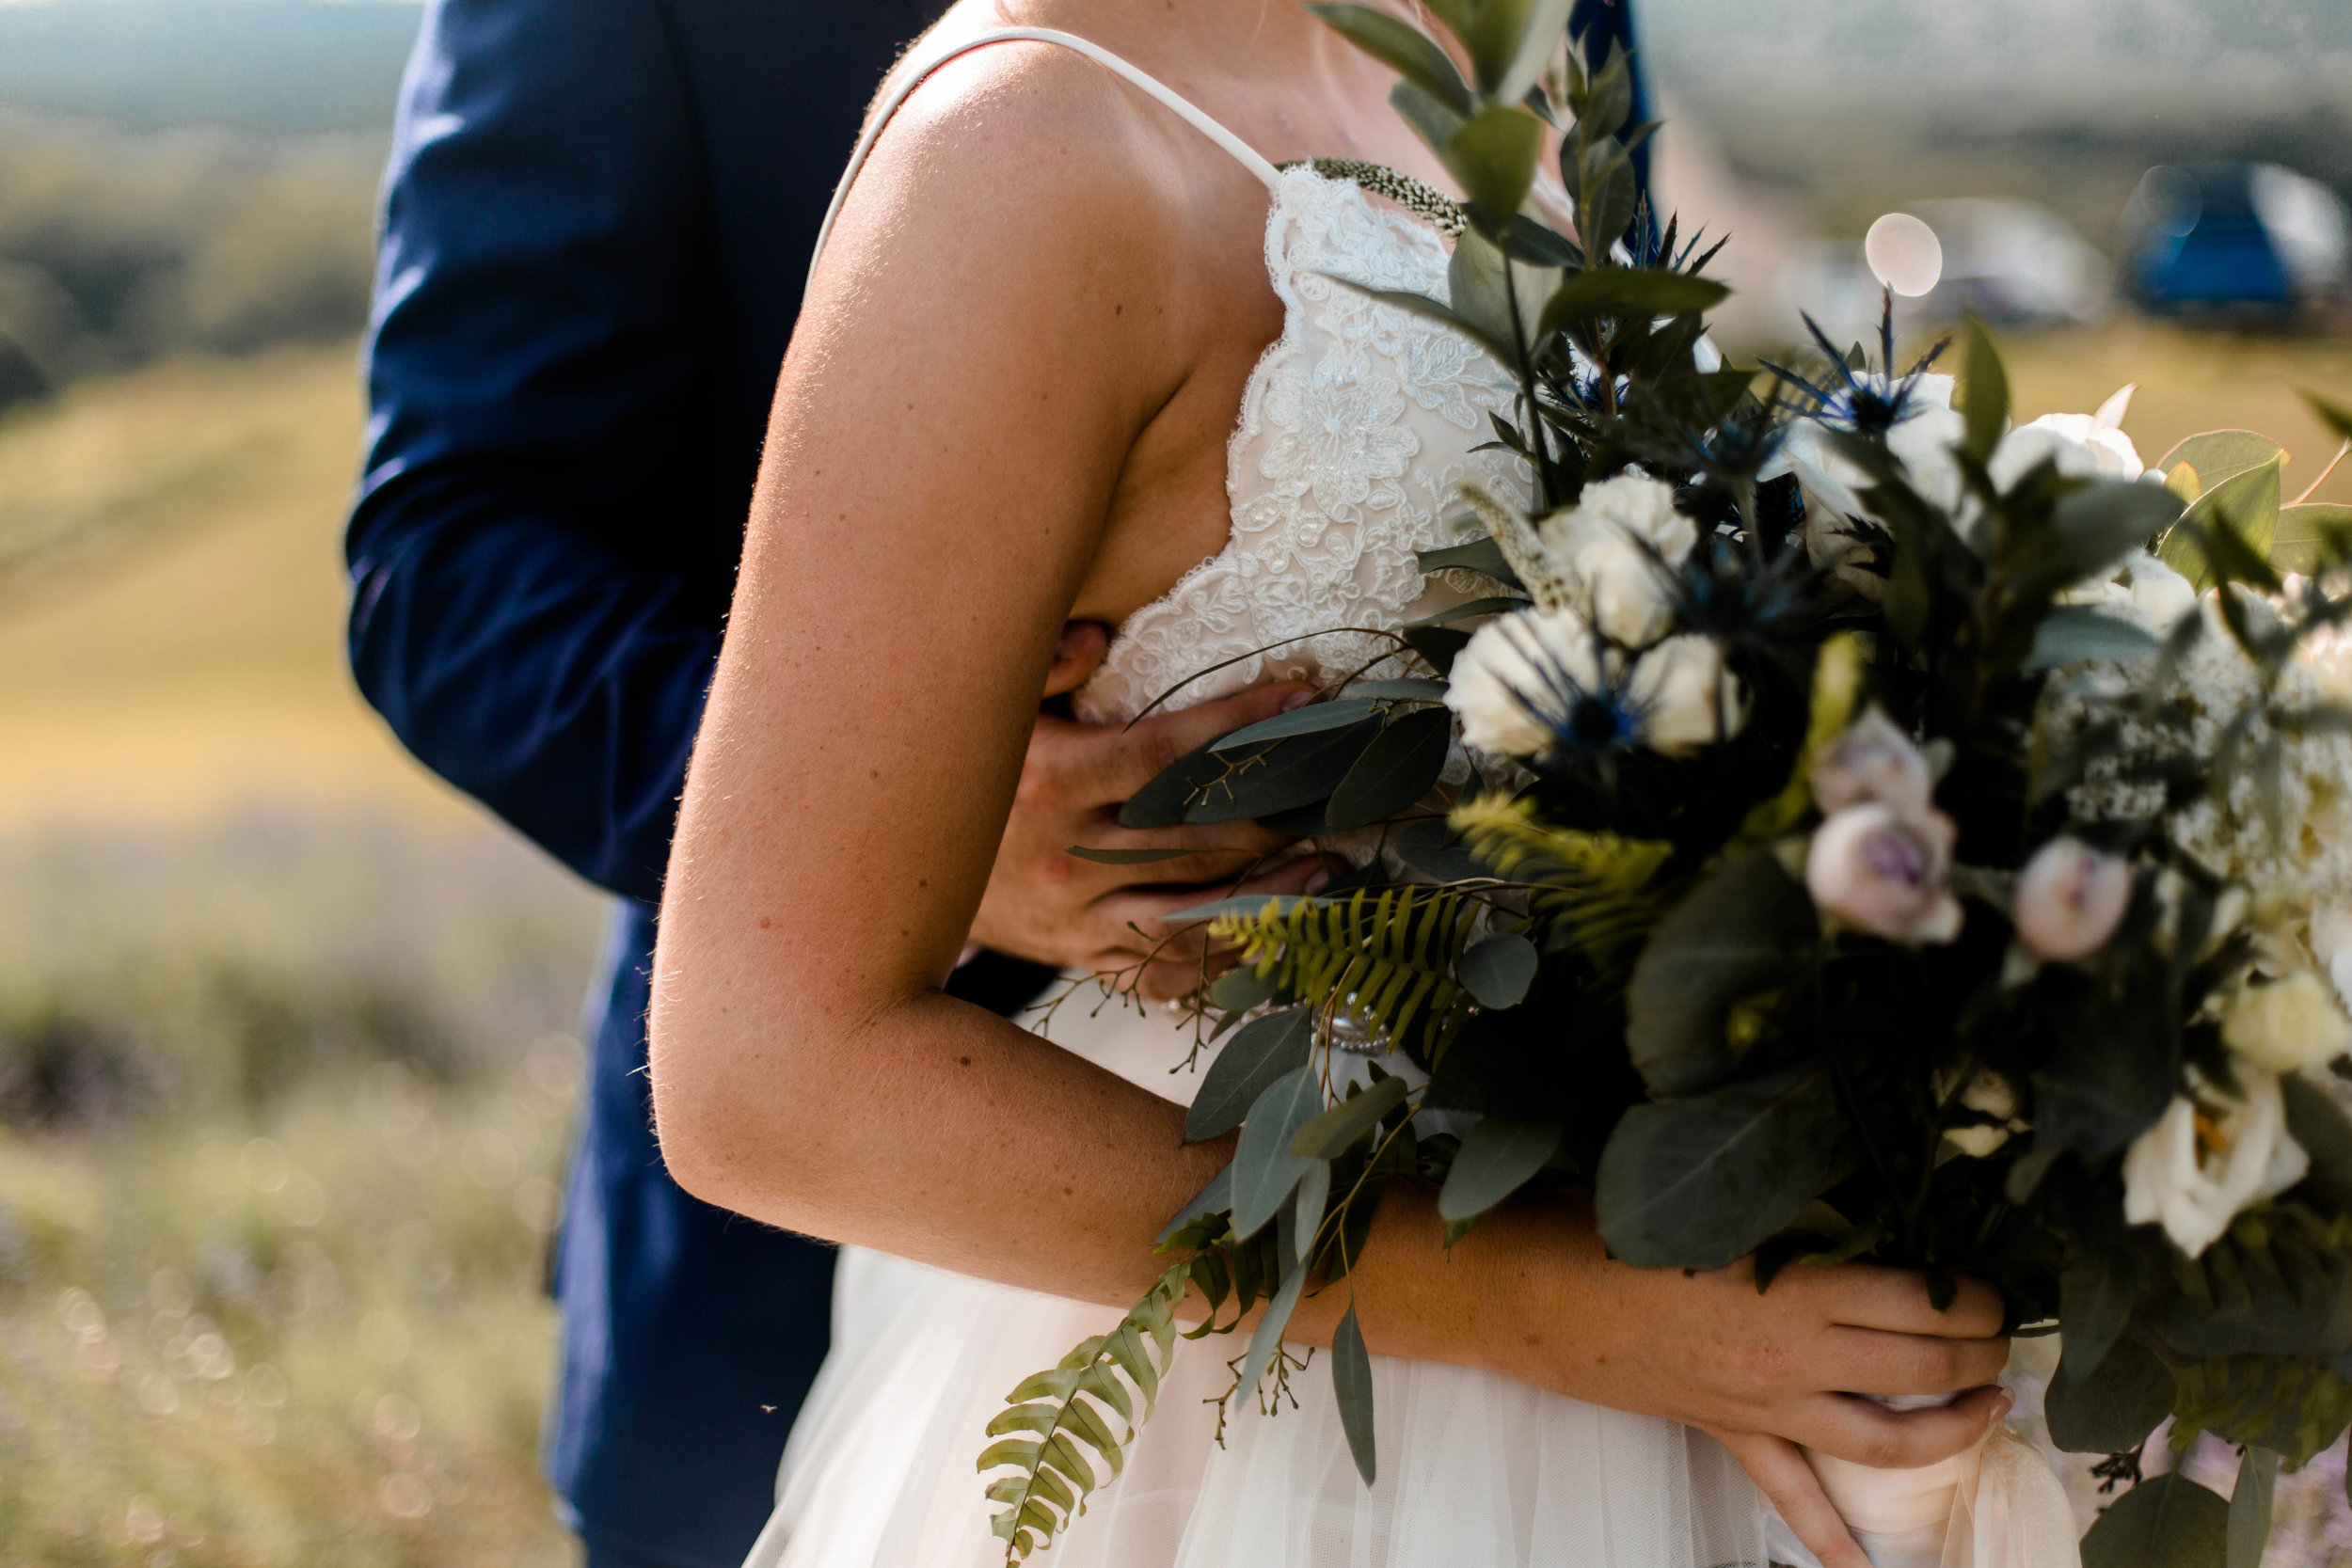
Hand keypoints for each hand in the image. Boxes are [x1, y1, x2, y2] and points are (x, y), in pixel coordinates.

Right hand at [969, 624, 1337, 999]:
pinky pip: (1164, 968)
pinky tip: (1272, 931)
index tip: (1302, 699)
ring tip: (1329, 865)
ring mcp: (1077, 917)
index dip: (1240, 725)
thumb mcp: (985, 706)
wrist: (886, 879)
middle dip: (1277, 811)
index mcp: (1050, 781)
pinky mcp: (1081, 958)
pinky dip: (1223, 957)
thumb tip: (1096, 630)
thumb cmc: (956, 776)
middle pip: (1197, 837)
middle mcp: (1068, 856)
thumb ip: (1040, 664)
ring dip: (1269, 893)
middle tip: (1338, 786)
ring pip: (1192, 913)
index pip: (1166, 754)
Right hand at [1491, 1207, 2010, 1567]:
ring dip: (1953, 1428)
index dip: (1976, 1292)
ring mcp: (1764, 1404)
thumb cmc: (1606, 1224)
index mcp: (1792, 1287)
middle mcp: (1792, 1355)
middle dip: (1984, 1349)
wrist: (1528, 1292)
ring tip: (1990, 1404)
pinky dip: (1830, 1538)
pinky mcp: (1728, 1429)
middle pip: (1924, 1366)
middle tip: (2008, 1329)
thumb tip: (1868, 1203)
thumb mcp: (1714, 1201)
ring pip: (1887, 1441)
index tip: (1996, 1275)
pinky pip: (1790, 1492)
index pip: (1924, 1299)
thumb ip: (1793, 1207)